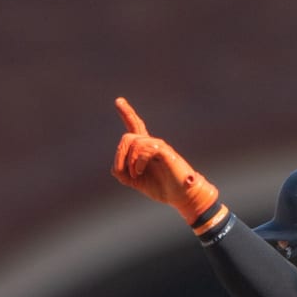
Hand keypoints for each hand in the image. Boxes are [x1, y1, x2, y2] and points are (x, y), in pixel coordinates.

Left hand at [112, 97, 218, 224]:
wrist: (182, 195)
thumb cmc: (162, 188)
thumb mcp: (136, 182)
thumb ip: (123, 174)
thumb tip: (115, 168)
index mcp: (145, 148)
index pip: (135, 126)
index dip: (127, 113)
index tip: (118, 101)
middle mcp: (152, 144)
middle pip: (128, 137)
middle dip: (120, 154)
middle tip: (123, 172)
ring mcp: (159, 147)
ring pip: (135, 143)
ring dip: (129, 161)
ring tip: (135, 175)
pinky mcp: (165, 152)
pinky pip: (146, 150)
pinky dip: (138, 162)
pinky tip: (140, 172)